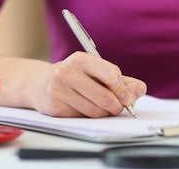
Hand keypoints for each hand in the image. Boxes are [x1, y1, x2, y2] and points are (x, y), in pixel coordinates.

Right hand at [28, 52, 146, 117]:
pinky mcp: (55, 107)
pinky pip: (82, 118)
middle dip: (116, 106)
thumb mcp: (97, 71)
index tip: (125, 96)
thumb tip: (138, 91)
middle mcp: (67, 72)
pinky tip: (82, 107)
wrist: (40, 83)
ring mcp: (58, 90)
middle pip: (105, 98)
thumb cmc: (74, 76)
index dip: (123, 89)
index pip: (112, 75)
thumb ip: (122, 81)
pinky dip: (88, 117)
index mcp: (81, 59)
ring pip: (95, 111)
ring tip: (100, 106)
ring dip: (104, 113)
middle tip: (117, 106)